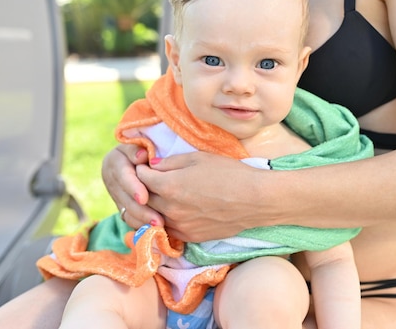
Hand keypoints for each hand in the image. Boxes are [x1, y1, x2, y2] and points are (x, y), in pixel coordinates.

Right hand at [101, 144, 163, 228]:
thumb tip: (142, 156)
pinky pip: (130, 219)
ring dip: (143, 221)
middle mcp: (111, 179)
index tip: (144, 198)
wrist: (144, 158)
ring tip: (160, 227)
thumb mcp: (142, 143)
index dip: (132, 187)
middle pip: (125, 198)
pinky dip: (142, 225)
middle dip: (141, 210)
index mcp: (114, 161)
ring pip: (127, 211)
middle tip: (158, 220)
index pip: (122, 176)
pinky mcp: (122, 206)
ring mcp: (116, 195)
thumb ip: (139, 149)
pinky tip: (156, 231)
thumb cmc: (148, 148)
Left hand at [138, 152, 270, 241]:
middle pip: (143, 198)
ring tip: (163, 195)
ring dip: (153, 206)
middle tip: (151, 179)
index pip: (141, 177)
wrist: (254, 200)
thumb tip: (152, 166)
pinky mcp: (189, 237)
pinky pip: (168, 229)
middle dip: (143, 187)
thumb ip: (171, 162)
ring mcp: (179, 225)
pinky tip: (175, 211)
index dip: (142, 168)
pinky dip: (166, 219)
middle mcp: (170, 209)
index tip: (147, 165)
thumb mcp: (198, 158)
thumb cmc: (229, 173)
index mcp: (169, 186)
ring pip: (153, 216)